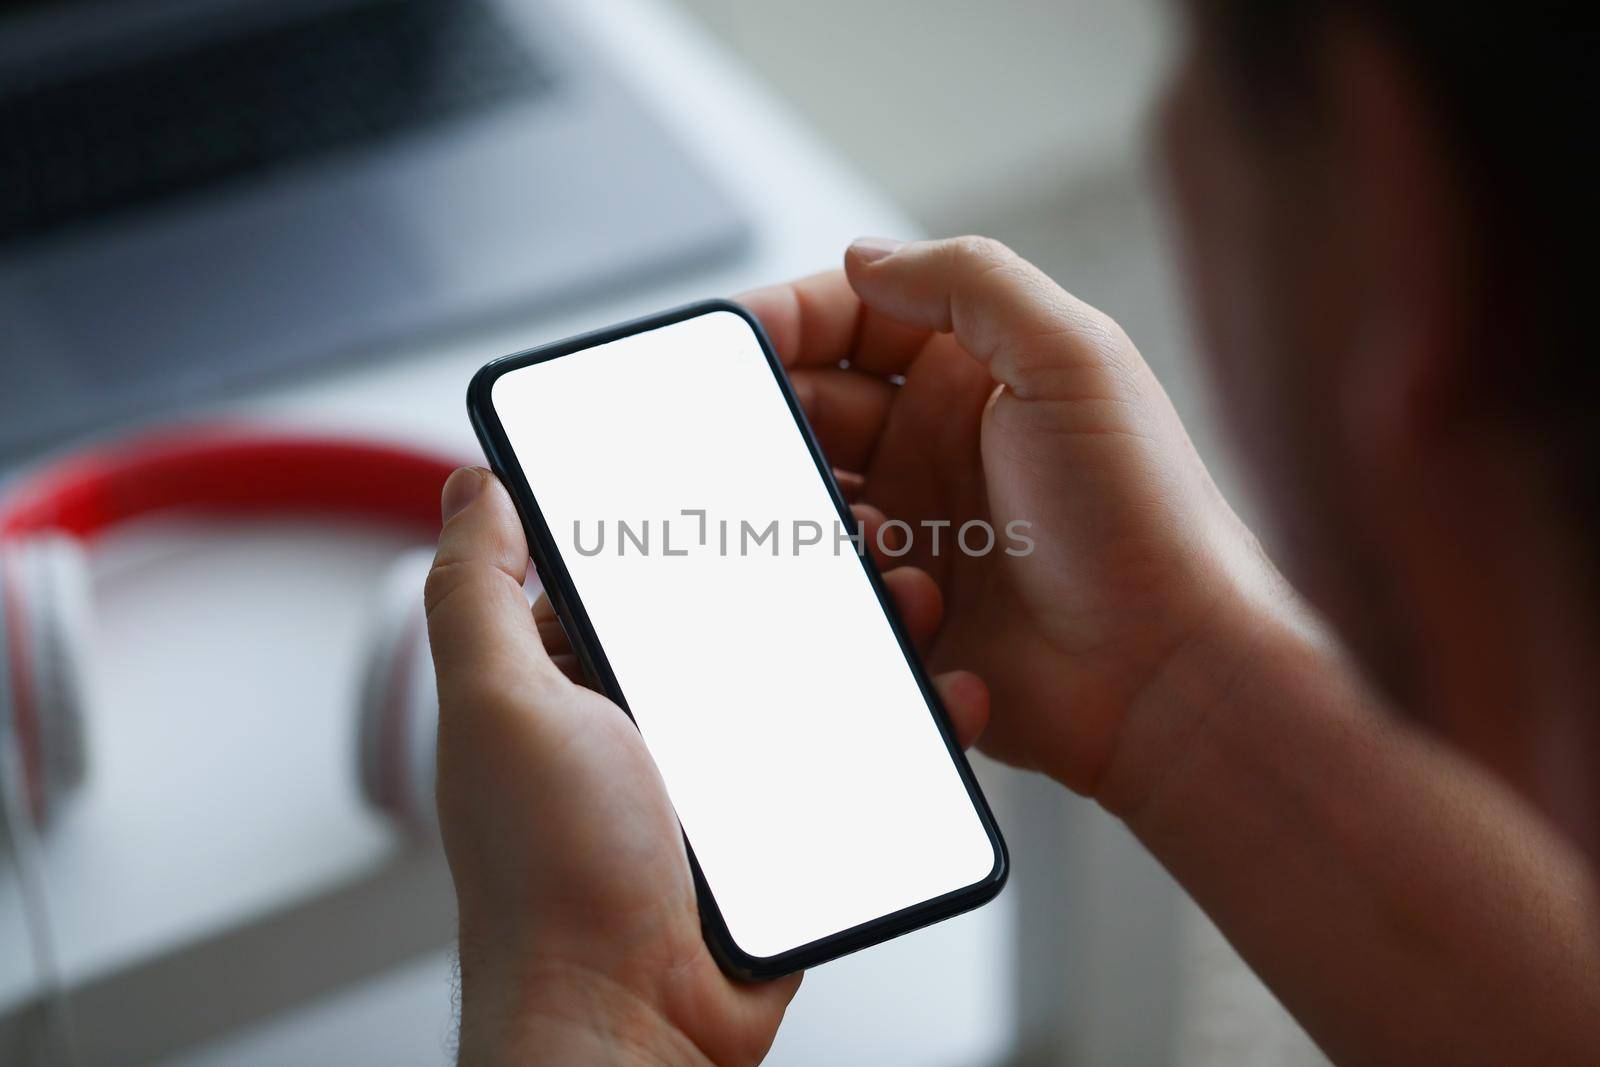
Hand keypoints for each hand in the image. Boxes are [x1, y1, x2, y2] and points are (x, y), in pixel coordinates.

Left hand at [425, 466, 992, 1064]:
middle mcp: (640, 722)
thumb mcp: (500, 706)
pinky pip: (844, 756)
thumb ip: (476, 591)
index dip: (688, 520)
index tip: (753, 476)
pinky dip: (896, 723)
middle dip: (798, 570)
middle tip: (858, 533)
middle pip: (731, 615)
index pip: (630, 571)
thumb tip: (472, 485)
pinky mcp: (778, 826)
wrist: (634, 1022)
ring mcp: (714, 776)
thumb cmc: (551, 879)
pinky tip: (938, 693)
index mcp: (569, 683)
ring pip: (801, 678)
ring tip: (913, 596)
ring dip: (863, 635)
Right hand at [739, 237, 1287, 800]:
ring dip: (824, 518)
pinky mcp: (912, 608)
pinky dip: (859, 589)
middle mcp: (941, 442)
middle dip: (783, 424)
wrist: (1171, 673)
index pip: (853, 318)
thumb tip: (862, 257)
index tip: (731, 339)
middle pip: (813, 407)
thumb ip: (969, 281)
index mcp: (975, 370)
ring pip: (812, 501)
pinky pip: (837, 587)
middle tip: (772, 453)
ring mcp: (923, 526)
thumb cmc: (1144, 514)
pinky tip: (919, 602)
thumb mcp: (1073, 357)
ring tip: (877, 543)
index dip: (788, 319)